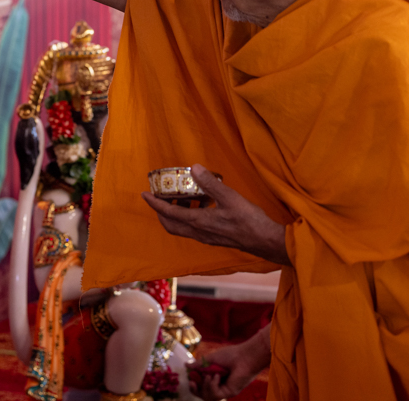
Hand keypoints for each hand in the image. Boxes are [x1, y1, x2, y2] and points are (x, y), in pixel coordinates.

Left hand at [141, 164, 288, 264]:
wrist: (264, 241)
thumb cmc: (248, 220)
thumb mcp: (230, 197)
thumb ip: (211, 183)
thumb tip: (194, 168)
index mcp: (198, 222)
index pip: (169, 213)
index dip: (155, 204)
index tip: (144, 194)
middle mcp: (198, 232)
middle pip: (170, 224)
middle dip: (161, 211)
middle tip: (159, 196)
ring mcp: (206, 237)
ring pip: (181, 227)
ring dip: (175, 214)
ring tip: (180, 196)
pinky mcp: (214, 237)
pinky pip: (193, 228)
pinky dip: (189, 216)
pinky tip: (202, 203)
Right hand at [191, 326, 270, 399]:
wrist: (244, 356)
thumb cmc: (230, 355)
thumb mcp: (210, 359)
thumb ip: (199, 364)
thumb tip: (186, 365)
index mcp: (214, 377)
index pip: (201, 386)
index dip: (193, 385)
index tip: (189, 378)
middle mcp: (218, 385)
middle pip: (203, 395)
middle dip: (195, 390)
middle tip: (192, 383)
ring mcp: (224, 390)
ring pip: (208, 397)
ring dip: (205, 386)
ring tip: (209, 375)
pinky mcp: (229, 393)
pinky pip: (216, 394)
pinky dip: (213, 385)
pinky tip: (216, 376)